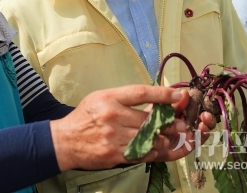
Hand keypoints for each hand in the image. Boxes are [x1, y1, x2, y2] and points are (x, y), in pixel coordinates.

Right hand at [50, 85, 185, 170]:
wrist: (66, 140)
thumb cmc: (86, 116)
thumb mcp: (101, 97)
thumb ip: (125, 98)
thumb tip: (154, 99)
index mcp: (109, 98)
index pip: (141, 93)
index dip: (162, 94)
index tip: (177, 95)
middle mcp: (112, 116)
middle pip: (149, 119)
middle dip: (168, 122)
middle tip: (180, 123)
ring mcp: (113, 137)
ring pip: (148, 138)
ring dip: (162, 139)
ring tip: (169, 137)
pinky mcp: (114, 154)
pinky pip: (141, 153)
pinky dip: (152, 151)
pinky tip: (156, 148)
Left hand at [145, 90, 216, 161]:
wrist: (136, 138)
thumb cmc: (147, 119)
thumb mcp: (160, 108)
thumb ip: (173, 104)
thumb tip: (185, 93)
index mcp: (180, 111)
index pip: (195, 106)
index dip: (201, 103)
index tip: (203, 101)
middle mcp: (185, 122)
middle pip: (201, 119)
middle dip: (206, 116)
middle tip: (206, 115)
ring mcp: (185, 135)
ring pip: (201, 130)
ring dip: (205, 126)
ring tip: (204, 121)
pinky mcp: (183, 148)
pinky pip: (195, 143)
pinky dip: (200, 137)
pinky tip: (201, 131)